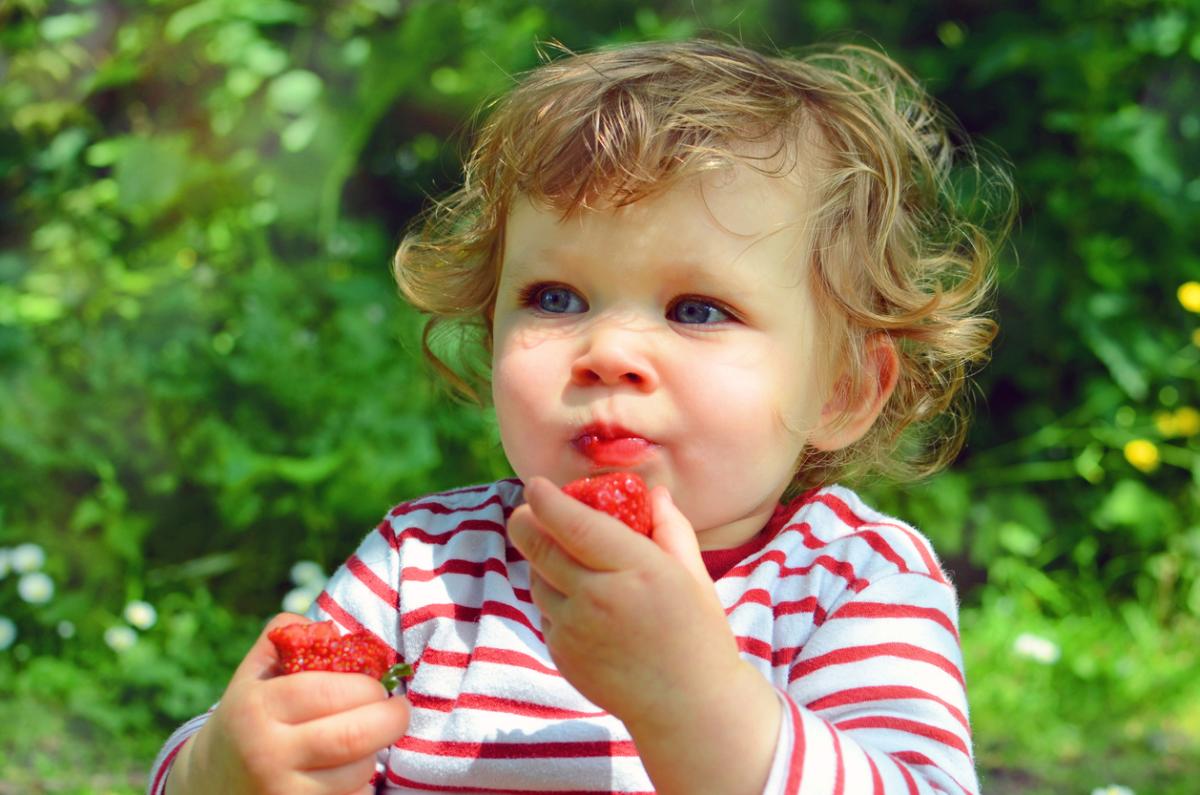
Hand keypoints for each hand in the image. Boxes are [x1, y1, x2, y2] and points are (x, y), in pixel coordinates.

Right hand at [167, 613, 409, 794]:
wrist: (208, 783)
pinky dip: (362, 784)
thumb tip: (335, 629)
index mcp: (256, 708)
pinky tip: (349, 771)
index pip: (328, 692)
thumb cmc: (247, 716)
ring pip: (358, 771)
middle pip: (352, 736)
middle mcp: (266, 755)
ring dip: (376, 752)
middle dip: (390, 719)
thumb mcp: (254, 672)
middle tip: (398, 710)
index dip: (367, 686)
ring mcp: (282, 794)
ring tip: (366, 740)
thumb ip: (290, 636)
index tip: (380, 685)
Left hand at [507, 477, 743, 730]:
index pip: (576, 525)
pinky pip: (546, 613)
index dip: (548, 501)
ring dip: (539, 561)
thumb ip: (670, 528)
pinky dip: (553, 598)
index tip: (536, 485)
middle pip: (541, 548)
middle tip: (525, 511)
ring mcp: (576, 629)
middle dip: (526, 523)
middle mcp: (598, 597)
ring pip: (538, 581)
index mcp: (636, 570)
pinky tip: (577, 598)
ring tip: (560, 554)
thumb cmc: (698, 636)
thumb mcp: (693, 576)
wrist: (688, 708)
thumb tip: (654, 493)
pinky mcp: (563, 654)